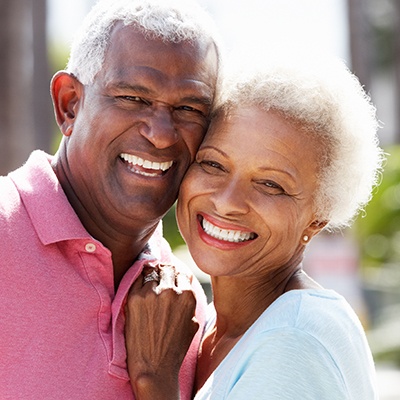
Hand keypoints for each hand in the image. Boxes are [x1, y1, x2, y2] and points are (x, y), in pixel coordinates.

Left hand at [125, 264, 198, 399]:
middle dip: (164, 272)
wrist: (154, 367)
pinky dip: (139, 278)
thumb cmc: (175, 348)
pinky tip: (139, 282)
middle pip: (167, 269)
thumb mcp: (193, 323)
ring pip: (152, 271)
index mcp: (187, 296)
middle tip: (159, 275)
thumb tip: (184, 288)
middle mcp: (171, 291)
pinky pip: (137, 278)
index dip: (176, 275)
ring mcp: (152, 293)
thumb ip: (190, 303)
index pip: (182, 273)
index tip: (171, 277)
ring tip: (148, 277)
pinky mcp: (134, 298)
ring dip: (151, 274)